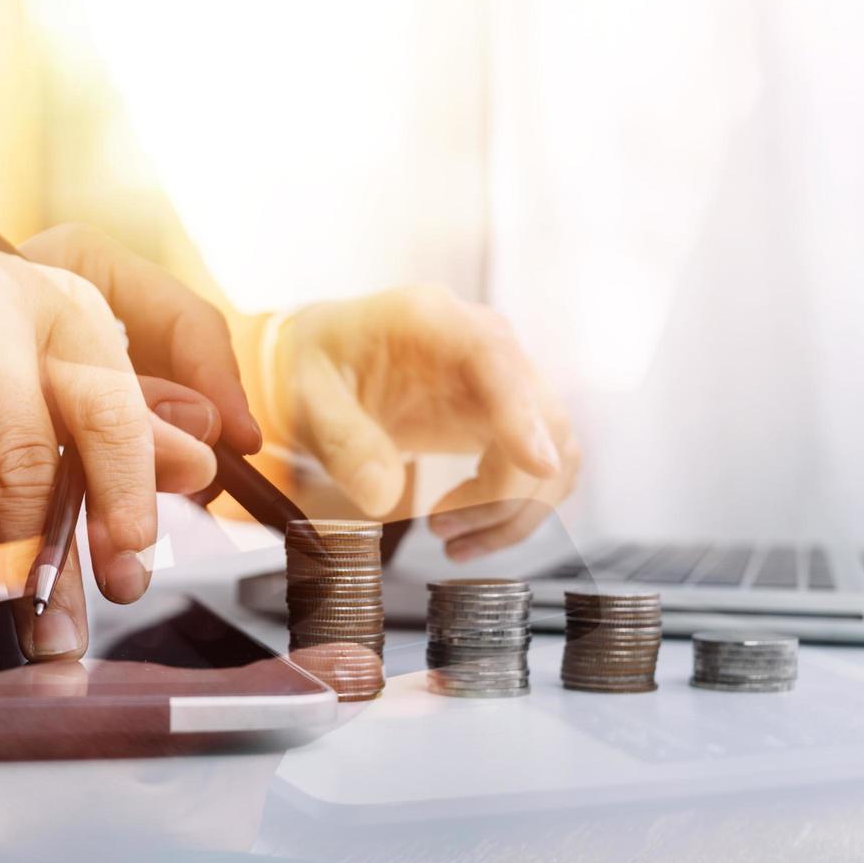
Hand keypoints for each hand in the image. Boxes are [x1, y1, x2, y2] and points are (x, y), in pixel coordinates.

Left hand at [251, 284, 579, 558]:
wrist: (328, 360)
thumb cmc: (319, 366)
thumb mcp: (309, 398)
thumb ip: (343, 442)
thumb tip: (381, 498)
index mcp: (433, 320)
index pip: (495, 358)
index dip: (522, 412)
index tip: (536, 465)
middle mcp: (485, 344)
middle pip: (541, 417)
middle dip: (506, 491)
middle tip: (441, 530)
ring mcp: (504, 381)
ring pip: (554, 451)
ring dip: (516, 509)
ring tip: (451, 541)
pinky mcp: (508, 416)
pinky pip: (541, 468)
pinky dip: (516, 509)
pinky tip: (467, 529)